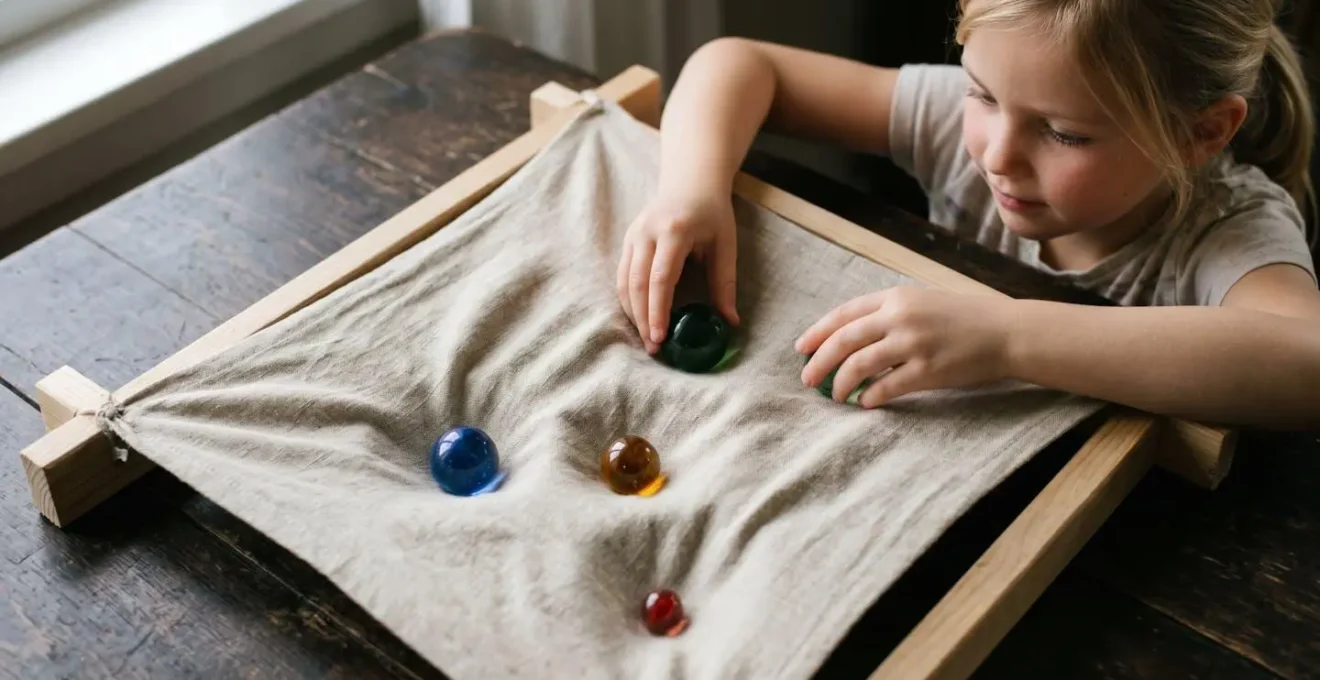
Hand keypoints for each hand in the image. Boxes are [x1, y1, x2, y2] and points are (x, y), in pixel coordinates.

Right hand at [617, 188, 739, 352]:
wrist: (691, 180)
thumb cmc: (712, 213)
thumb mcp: (725, 245)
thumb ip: (724, 283)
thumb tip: (730, 321)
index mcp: (674, 232)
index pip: (660, 278)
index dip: (658, 311)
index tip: (661, 337)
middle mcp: (647, 233)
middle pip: (637, 284)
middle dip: (643, 319)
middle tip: (653, 348)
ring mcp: (633, 235)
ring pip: (624, 281)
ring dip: (632, 313)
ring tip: (645, 339)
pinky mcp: (628, 240)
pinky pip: (622, 275)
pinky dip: (628, 300)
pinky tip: (639, 318)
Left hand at [795, 286, 1012, 406]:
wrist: (1005, 332)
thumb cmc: (963, 318)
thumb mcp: (921, 302)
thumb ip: (887, 314)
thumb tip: (849, 337)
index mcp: (895, 297)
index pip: (844, 314)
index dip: (817, 332)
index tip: (801, 349)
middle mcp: (900, 317)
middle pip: (844, 340)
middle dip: (819, 362)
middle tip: (807, 380)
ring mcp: (913, 343)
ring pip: (858, 365)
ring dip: (840, 383)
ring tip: (835, 396)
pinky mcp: (927, 370)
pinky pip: (885, 387)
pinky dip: (869, 397)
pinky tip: (864, 404)